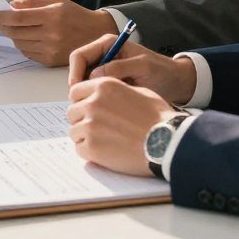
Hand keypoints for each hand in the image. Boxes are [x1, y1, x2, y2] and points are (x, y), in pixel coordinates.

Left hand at [0, 0, 116, 66]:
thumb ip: (33, 2)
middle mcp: (51, 34)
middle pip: (16, 32)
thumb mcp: (56, 1)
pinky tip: (27, 39)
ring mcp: (51, 49)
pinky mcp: (51, 61)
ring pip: (20, 44)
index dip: (2, 17)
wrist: (96, 33)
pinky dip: (24, 46)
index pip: (19, 17)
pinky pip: (28, 54)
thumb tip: (12, 5)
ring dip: (13, 37)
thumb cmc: (75, 14)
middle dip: (4, 27)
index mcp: (52, 15)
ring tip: (15, 29)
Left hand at [67, 76, 181, 175]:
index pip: (76, 91)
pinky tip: (105, 151)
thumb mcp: (138, 91)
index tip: (87, 109)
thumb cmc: (157, 117)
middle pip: (72, 112)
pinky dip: (89, 151)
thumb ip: (115, 91)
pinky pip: (79, 149)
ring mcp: (90, 126)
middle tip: (97, 128)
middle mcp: (93, 103)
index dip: (81, 101)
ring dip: (85, 136)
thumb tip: (104, 95)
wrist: (166, 141)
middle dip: (81, 119)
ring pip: (74, 131)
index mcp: (103, 86)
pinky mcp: (92, 148)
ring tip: (103, 141)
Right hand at [68, 35, 196, 104]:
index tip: (76, 90)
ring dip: (85, 94)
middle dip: (78, 86)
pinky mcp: (110, 83)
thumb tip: (95, 75)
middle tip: (82, 104)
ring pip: (84, 82)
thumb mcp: (143, 67)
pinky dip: (93, 99)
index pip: (79, 56)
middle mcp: (103, 55)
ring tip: (92, 108)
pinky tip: (100, 110)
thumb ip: (120, 67)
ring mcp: (105, 70)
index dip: (75, 73)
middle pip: (78, 69)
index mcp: (108, 44)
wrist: (176, 82)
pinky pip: (94, 91)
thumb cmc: (162, 71)